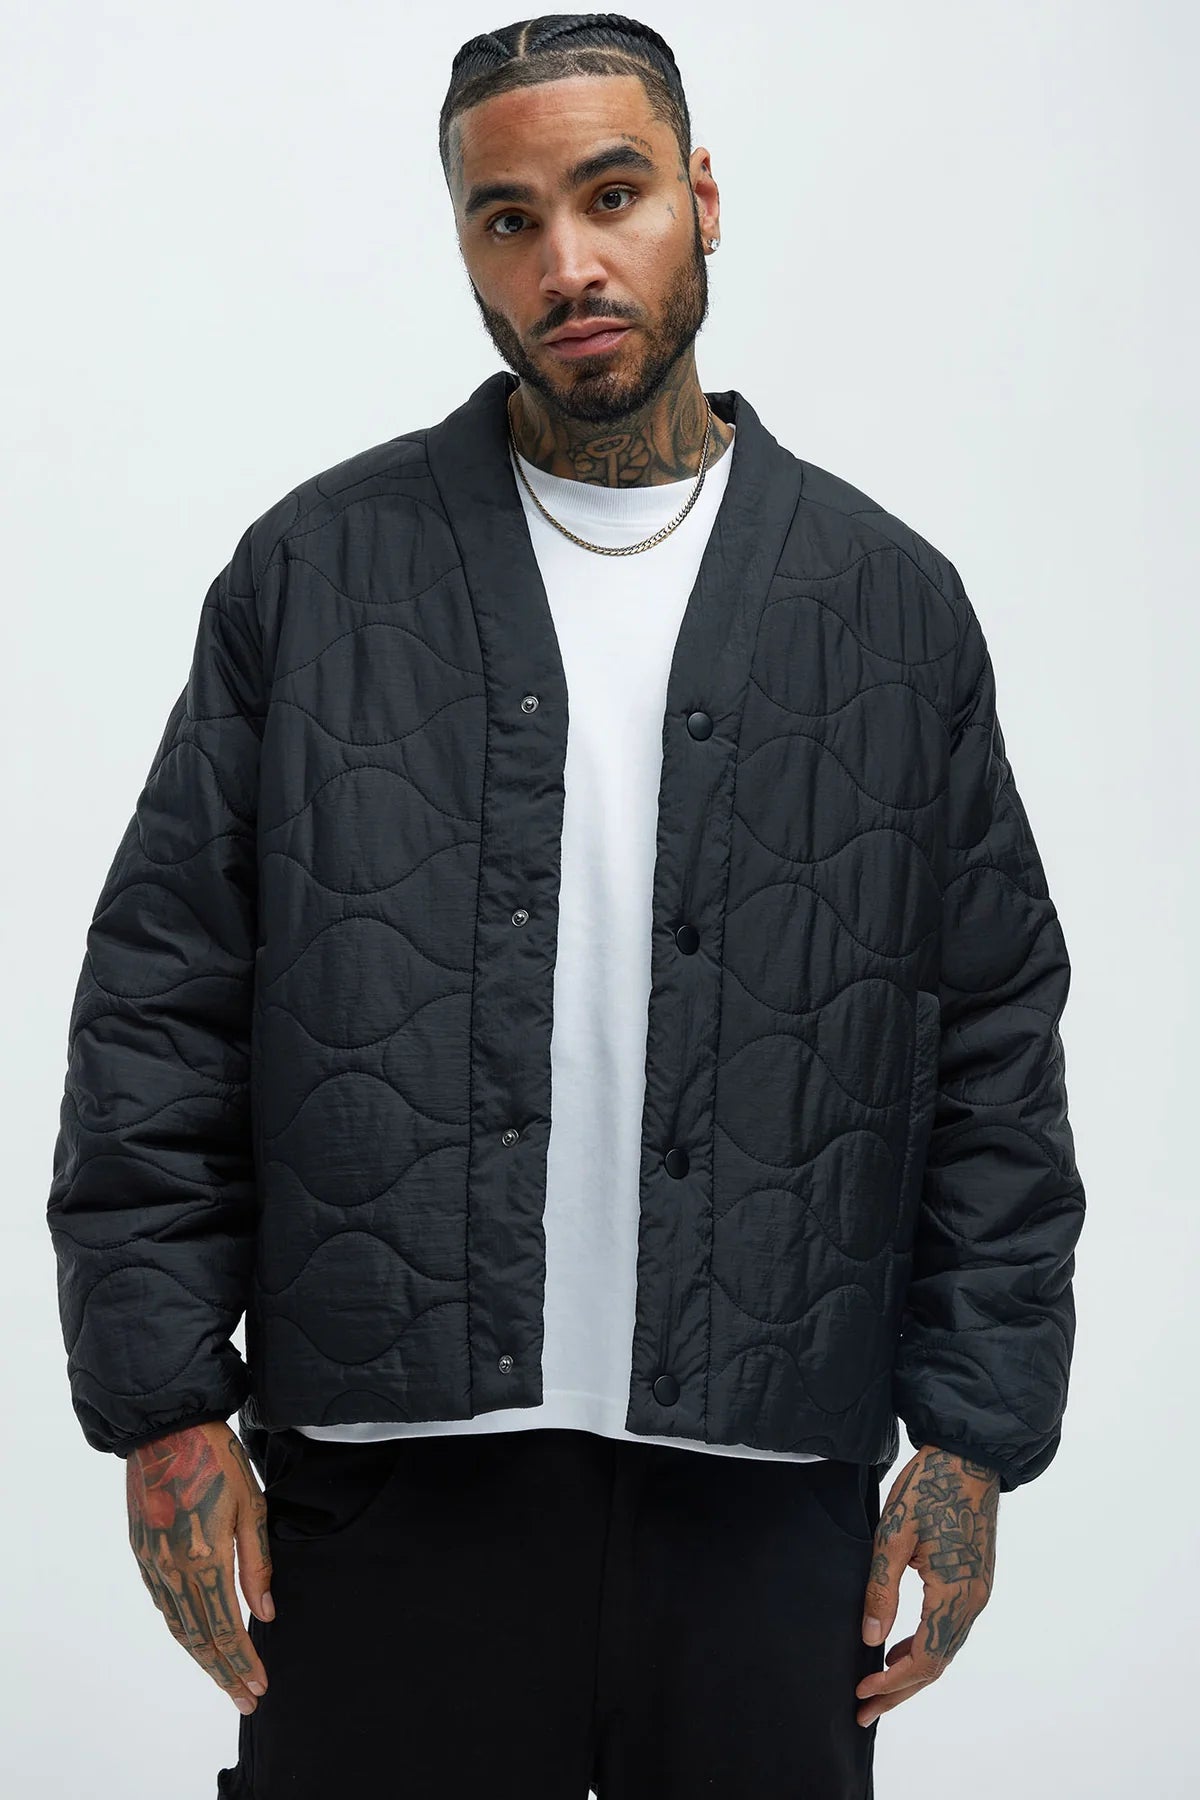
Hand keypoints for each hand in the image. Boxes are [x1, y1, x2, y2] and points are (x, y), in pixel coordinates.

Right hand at [126, 1420, 274, 1714]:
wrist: (167, 1430)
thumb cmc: (218, 1461)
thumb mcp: (252, 1507)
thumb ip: (257, 1564)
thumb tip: (264, 1613)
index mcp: (204, 1558)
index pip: (225, 1628)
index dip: (242, 1662)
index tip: (260, 1686)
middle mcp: (173, 1570)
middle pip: (200, 1638)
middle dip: (224, 1673)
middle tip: (246, 1699)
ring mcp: (153, 1564)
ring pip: (178, 1627)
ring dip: (202, 1658)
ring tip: (226, 1680)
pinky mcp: (142, 1554)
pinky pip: (163, 1606)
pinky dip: (181, 1631)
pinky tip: (196, 1641)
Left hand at [855, 1444, 998, 1727]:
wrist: (969, 1455)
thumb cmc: (930, 1487)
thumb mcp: (894, 1533)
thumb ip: (882, 1588)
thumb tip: (870, 1638)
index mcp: (955, 1593)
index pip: (925, 1658)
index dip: (893, 1682)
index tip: (860, 1692)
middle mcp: (973, 1601)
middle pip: (938, 1663)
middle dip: (900, 1691)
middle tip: (864, 1712)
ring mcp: (978, 1591)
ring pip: (945, 1648)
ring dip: (913, 1671)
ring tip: (877, 1688)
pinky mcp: (974, 1580)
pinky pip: (950, 1628)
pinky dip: (926, 1646)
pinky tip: (901, 1647)